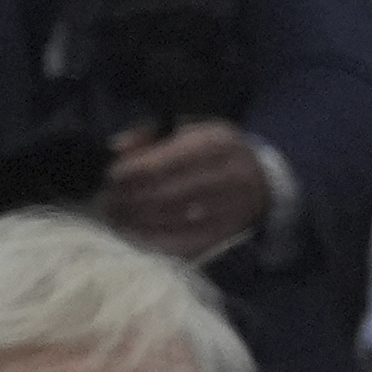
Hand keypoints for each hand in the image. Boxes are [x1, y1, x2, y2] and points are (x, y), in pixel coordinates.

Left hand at [96, 121, 275, 263]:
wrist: (264, 181)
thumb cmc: (217, 151)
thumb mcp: (191, 128)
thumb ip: (151, 136)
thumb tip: (116, 149)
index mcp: (216, 144)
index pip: (162, 164)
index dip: (130, 172)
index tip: (110, 176)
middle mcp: (226, 177)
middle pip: (163, 194)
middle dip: (128, 199)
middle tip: (106, 200)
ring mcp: (229, 209)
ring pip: (169, 219)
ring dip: (134, 220)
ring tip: (114, 216)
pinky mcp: (225, 234)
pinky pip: (182, 242)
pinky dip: (152, 240)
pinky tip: (133, 234)